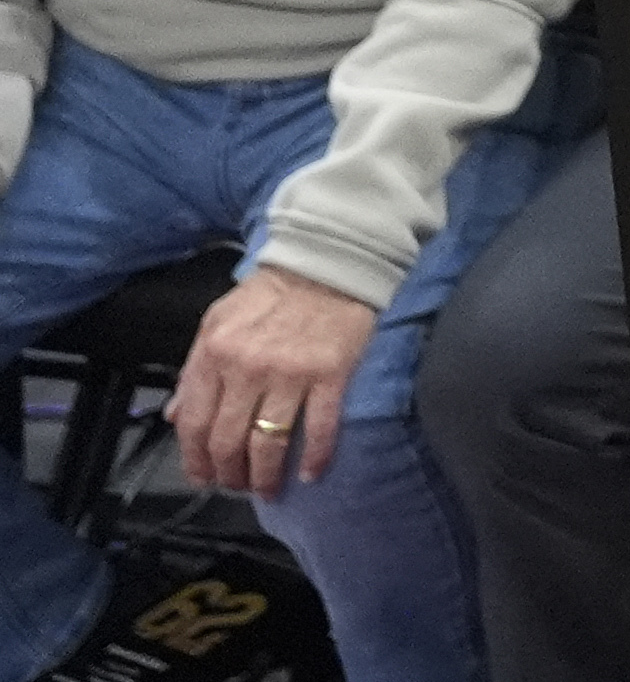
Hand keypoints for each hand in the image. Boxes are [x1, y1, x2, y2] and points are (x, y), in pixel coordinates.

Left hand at [173, 269, 377, 494]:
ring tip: (267, 489)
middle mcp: (248, 369)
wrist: (327, 262)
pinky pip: (320, 427)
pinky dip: (314, 457)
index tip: (203, 477)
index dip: (195, 460)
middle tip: (236, 487)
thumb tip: (177, 414)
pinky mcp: (331, 374)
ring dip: (265, 476)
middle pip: (229, 440)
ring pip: (269, 442)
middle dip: (229, 474)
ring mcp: (291, 374)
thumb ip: (194, 370)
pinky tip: (309, 474)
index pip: (195, 423)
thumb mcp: (216, 323)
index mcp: (214, 355)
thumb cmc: (269, 294)